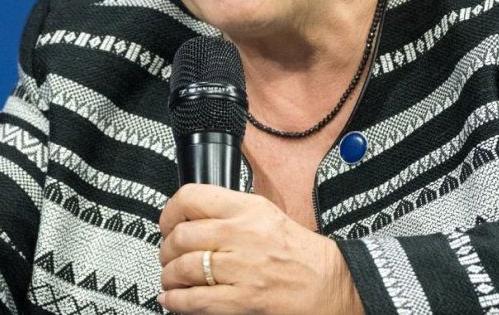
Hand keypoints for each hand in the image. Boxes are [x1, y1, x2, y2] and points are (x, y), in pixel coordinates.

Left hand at [157, 184, 363, 314]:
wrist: (331, 283)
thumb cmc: (301, 253)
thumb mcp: (266, 215)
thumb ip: (230, 212)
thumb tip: (191, 218)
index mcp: (248, 209)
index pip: (192, 197)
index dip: (169, 212)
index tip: (167, 223)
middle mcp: (244, 234)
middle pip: (182, 236)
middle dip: (166, 249)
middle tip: (168, 256)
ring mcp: (244, 268)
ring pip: (185, 268)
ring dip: (169, 276)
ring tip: (170, 279)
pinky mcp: (245, 299)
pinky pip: (197, 300)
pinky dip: (177, 301)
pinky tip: (173, 299)